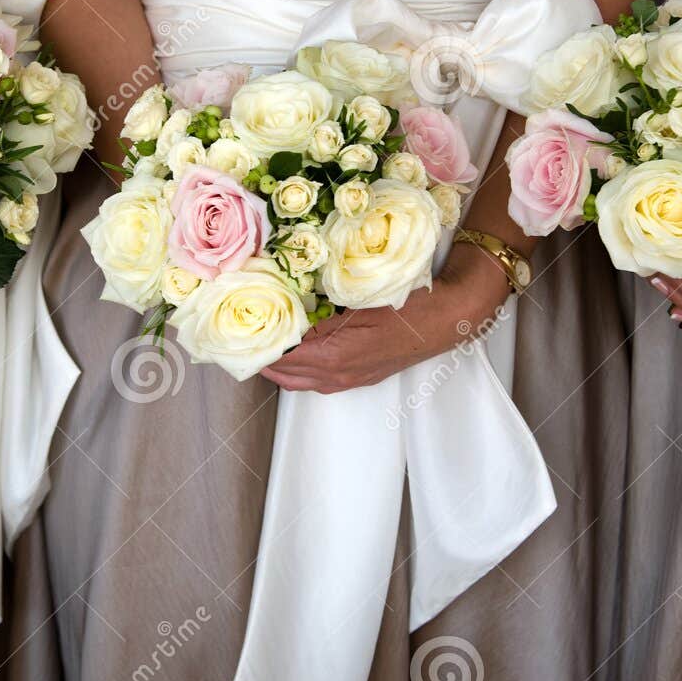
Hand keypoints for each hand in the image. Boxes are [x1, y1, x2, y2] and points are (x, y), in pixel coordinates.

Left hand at [260, 249, 510, 393]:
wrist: (447, 319)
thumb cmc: (408, 306)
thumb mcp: (358, 299)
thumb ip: (321, 311)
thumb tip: (286, 309)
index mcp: (335, 356)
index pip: (281, 357)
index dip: (256, 346)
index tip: (234, 334)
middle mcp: (339, 375)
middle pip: (284, 374)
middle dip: (260, 358)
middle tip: (238, 338)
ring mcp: (349, 380)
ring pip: (299, 381)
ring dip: (278, 366)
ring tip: (259, 344)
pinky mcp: (358, 377)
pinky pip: (317, 380)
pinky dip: (298, 369)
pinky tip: (294, 350)